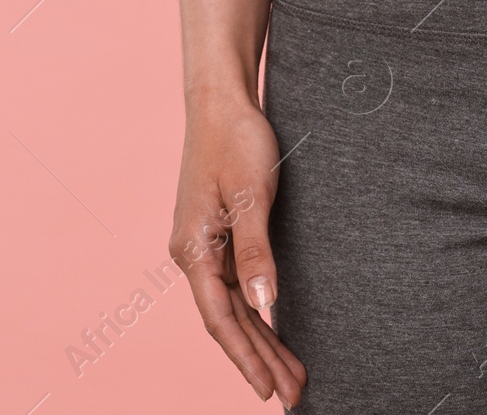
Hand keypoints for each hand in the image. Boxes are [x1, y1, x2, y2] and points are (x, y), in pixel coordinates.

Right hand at [170, 92, 305, 405]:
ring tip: (292, 375)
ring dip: (262, 341)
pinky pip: (237, 286)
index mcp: (193, 248)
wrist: (220, 101)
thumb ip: (256, 252)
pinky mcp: (218, 234)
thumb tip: (265, 307)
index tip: (268, 392)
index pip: (221, 319)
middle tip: (293, 397)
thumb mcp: (252, 195)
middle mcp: (193, 253)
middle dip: (260, 360)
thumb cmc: (235, 140)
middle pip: (228, 321)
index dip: (245, 358)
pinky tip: (275, 330)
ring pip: (234, 307)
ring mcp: (204, 245)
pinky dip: (258, 312)